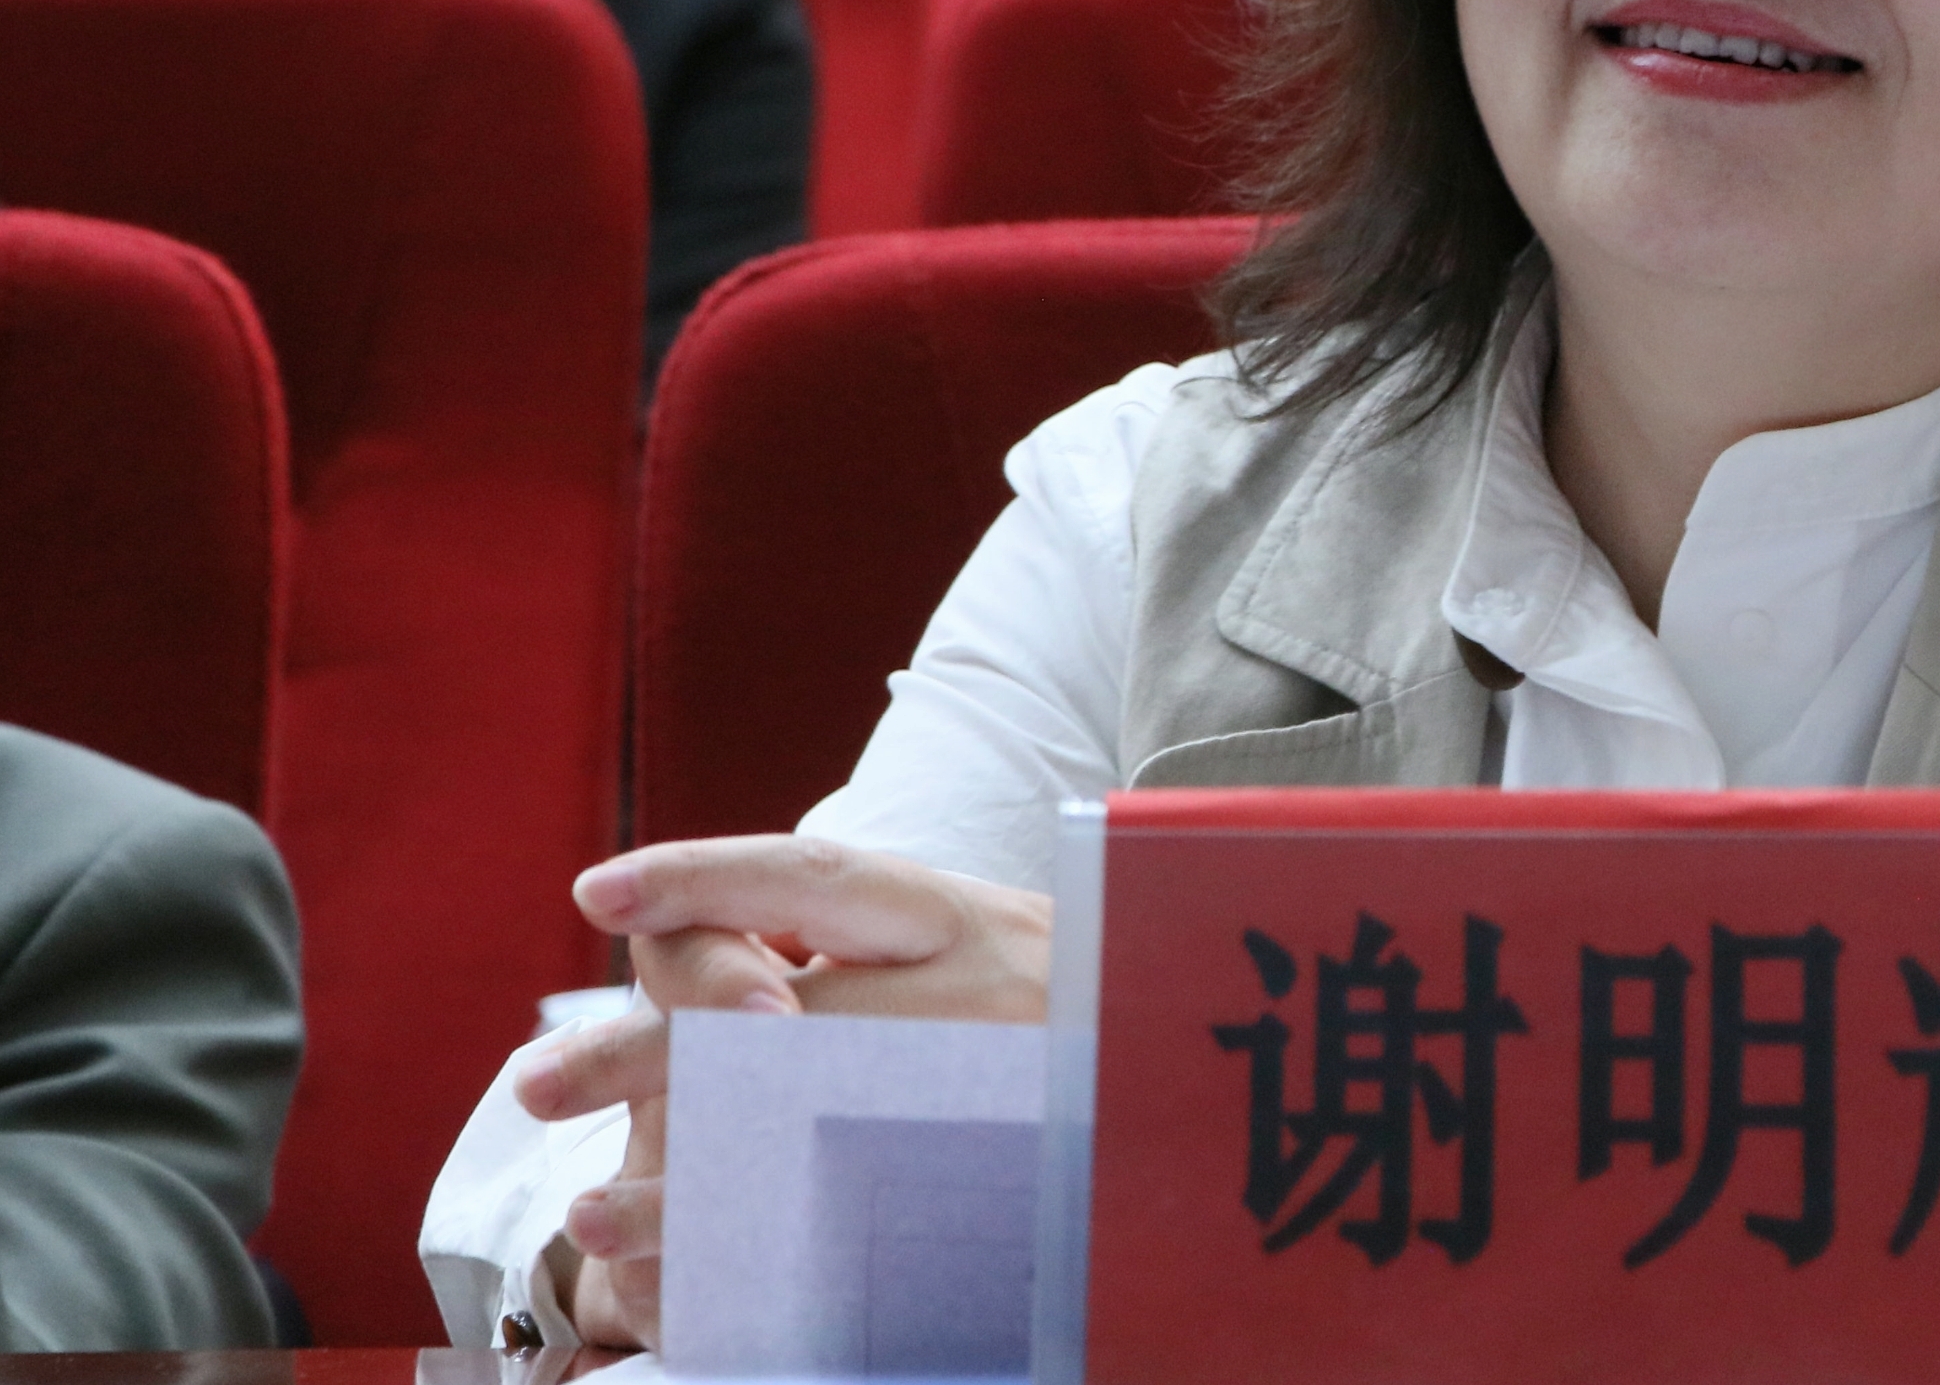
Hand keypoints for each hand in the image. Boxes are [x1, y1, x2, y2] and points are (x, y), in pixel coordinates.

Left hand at [513, 835, 1056, 1346]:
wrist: (1182, 1089)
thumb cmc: (1058, 1012)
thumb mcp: (987, 941)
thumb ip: (871, 937)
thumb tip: (703, 922)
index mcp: (962, 919)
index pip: (818, 877)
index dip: (703, 877)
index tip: (595, 897)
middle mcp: (978, 992)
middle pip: (787, 1017)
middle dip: (646, 1052)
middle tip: (537, 1084)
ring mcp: (991, 1092)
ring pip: (803, 1130)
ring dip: (679, 1181)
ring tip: (589, 1215)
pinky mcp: (995, 1189)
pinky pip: (851, 1225)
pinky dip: (750, 1256)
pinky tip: (680, 1281)